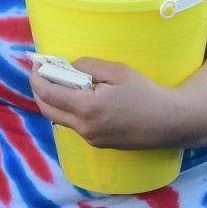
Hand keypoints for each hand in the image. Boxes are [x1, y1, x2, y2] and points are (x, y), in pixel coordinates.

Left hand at [27, 55, 184, 151]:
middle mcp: (84, 127)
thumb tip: (68, 67)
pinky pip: (74, 125)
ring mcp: (90, 139)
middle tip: (42, 73)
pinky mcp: (98, 143)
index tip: (37, 64)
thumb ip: (87, 66)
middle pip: (47, 109)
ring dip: (54, 100)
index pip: (47, 93)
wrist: (170, 122)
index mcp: (86, 108)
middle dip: (39, 90)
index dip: (37, 77)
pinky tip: (79, 97)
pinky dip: (69, 110)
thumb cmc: (146, 93)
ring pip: (59, 118)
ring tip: (61, 82)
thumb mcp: (117, 71)